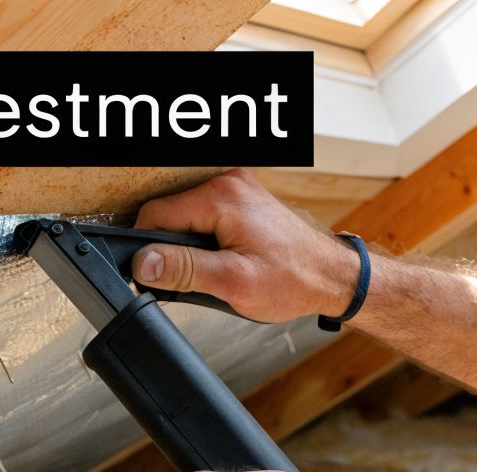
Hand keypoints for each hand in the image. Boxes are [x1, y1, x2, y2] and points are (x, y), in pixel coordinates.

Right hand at [133, 168, 360, 322]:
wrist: (332, 277)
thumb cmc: (294, 279)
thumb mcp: (233, 281)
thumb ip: (184, 270)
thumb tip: (143, 263)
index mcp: (221, 197)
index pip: (155, 215)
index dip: (147, 249)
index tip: (153, 275)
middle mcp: (227, 185)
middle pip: (168, 214)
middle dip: (170, 248)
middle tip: (192, 279)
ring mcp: (236, 191)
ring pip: (185, 218)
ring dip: (188, 247)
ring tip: (213, 272)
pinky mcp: (242, 203)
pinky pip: (204, 218)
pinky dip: (203, 242)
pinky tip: (221, 261)